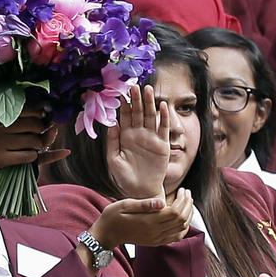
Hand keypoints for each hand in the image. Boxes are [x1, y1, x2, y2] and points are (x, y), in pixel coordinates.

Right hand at [0, 108, 57, 182]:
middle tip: (43, 129)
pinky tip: (29, 155)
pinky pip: (27, 156)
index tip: (41, 113)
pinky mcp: (1, 159)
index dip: (37, 110)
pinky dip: (32, 156)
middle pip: (31, 123)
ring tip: (37, 144)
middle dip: (41, 127)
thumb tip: (14, 107)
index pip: (22, 107)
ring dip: (39, 143)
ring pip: (32, 140)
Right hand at [90, 188, 192, 249]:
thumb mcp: (124, 205)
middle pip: (181, 220)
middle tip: (187, 193)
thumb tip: (162, 201)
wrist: (106, 234)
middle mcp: (155, 232)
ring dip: (188, 215)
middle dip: (188, 205)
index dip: (182, 200)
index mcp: (148, 221)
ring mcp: (156, 239)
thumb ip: (144, 204)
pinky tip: (183, 219)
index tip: (183, 190)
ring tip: (187, 203)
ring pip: (181, 229)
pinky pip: (176, 237)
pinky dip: (184, 228)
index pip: (174, 211)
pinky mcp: (156, 242)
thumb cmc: (113, 216)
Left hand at [110, 84, 169, 199]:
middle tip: (134, 85)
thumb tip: (112, 123)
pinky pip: (163, 129)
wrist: (140, 191)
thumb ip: (112, 142)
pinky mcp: (162, 145)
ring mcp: (151, 138)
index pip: (124, 116)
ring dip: (150, 103)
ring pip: (151, 117)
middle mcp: (138, 134)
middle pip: (138, 112)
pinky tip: (162, 106)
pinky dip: (163, 118)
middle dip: (136, 99)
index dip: (123, 104)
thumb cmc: (124, 178)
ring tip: (148, 89)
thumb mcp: (113, 160)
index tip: (121, 91)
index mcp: (125, 136)